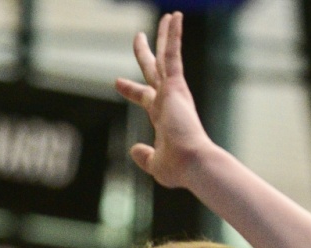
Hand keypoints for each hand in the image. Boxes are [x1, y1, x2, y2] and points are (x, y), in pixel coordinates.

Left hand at [116, 12, 214, 188]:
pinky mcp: (177, 86)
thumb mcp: (155, 164)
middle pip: (154, 70)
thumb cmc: (179, 169)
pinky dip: (174, 35)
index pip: (144, 97)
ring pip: (167, 56)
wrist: (193, 164)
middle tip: (138, 37)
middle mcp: (169, 100)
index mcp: (162, 116)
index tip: (117, 82)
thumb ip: (144, 156)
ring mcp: (173, 92)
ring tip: (168, 16)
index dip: (130, 89)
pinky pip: (173, 54)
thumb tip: (134, 150)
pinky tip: (174, 17)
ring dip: (165, 35)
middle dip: (145, 54)